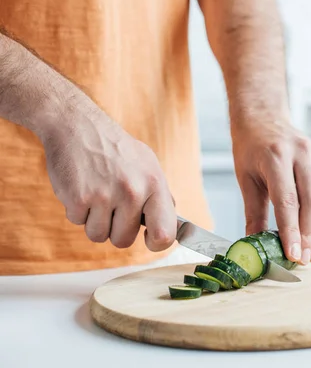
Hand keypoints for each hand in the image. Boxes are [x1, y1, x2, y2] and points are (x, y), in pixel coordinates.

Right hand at [41, 102, 176, 250]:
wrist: (79, 126)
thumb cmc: (116, 149)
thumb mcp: (148, 165)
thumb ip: (160, 196)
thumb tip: (173, 226)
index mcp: (154, 184)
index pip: (165, 234)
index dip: (157, 244)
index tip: (149, 240)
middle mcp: (132, 191)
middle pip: (123, 240)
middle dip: (115, 228)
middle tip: (111, 204)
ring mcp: (104, 195)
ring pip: (98, 235)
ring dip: (94, 220)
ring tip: (97, 193)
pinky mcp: (78, 198)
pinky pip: (77, 223)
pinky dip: (77, 210)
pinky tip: (82, 187)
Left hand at [231, 121, 310, 264]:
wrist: (264, 118)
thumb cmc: (250, 148)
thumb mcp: (246, 179)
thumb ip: (253, 212)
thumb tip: (255, 245)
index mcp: (275, 157)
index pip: (287, 201)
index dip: (291, 231)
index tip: (293, 255)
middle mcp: (300, 154)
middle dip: (310, 234)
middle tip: (304, 259)